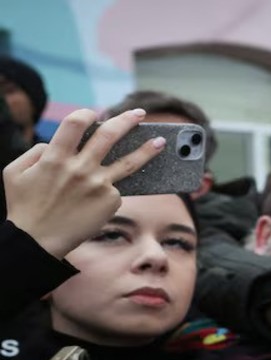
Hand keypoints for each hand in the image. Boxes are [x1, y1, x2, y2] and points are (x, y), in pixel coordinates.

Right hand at [3, 107, 164, 257]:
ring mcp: (98, 184)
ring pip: (128, 162)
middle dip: (126, 120)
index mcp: (54, 157)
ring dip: (148, 149)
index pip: (76, 124)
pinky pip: (113, 188)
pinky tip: (95, 201)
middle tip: (139, 113)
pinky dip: (108, 189)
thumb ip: (37, 153)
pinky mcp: (110, 201)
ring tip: (161, 141)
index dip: (86, 114)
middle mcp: (80, 168)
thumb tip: (56, 144)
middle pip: (109, 135)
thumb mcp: (15, 172)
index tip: (95, 113)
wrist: (38, 241)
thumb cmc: (24, 207)